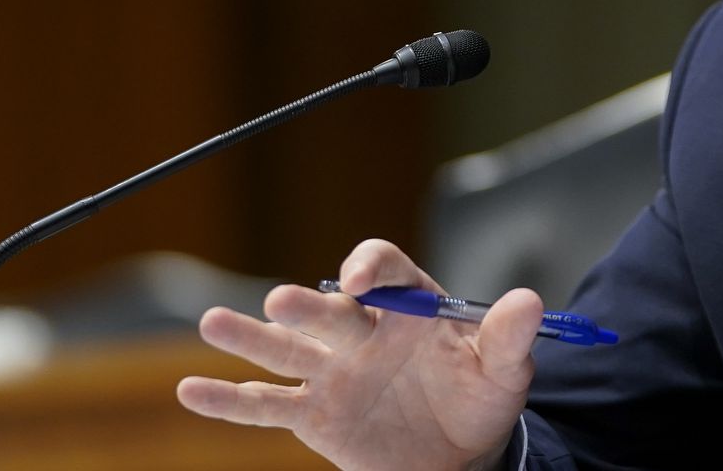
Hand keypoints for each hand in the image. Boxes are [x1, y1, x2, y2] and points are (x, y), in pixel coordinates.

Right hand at [177, 239, 540, 470]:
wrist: (463, 453)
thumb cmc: (481, 395)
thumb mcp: (506, 367)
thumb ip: (511, 335)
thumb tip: (530, 301)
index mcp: (409, 305)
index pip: (385, 271)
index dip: (372, 270)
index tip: (361, 283)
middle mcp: (363, 331)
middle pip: (329, 311)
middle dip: (309, 307)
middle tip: (284, 303)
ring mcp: (333, 372)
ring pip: (286, 350)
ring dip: (250, 338)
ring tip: (213, 324)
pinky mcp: (313, 415)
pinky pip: (266, 405)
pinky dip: (229, 399)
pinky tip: (192, 390)